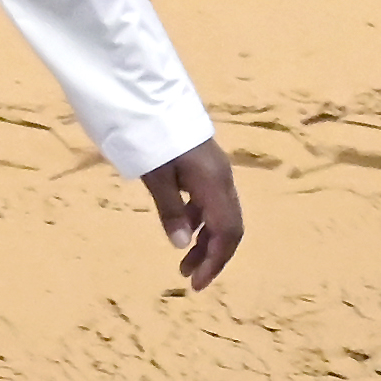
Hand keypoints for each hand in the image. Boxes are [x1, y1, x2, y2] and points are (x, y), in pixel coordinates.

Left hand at [136, 138, 241, 290]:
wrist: (150, 97)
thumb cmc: (151, 136)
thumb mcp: (156, 175)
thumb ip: (170, 210)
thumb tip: (183, 246)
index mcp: (215, 184)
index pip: (228, 233)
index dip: (216, 260)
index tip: (196, 283)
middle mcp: (222, 180)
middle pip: (229, 227)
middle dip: (213, 255)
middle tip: (189, 278)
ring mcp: (215, 172)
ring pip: (220, 215)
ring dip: (205, 240)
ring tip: (183, 262)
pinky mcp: (204, 166)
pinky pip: (210, 202)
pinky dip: (199, 220)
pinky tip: (183, 227)